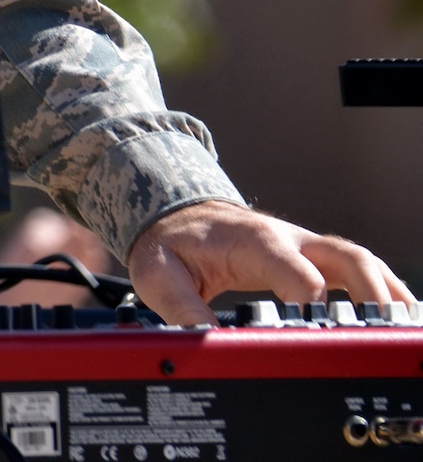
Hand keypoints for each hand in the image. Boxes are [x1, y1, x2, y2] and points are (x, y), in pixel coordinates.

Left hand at [127, 200, 412, 326]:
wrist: (175, 214)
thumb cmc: (171, 244)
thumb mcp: (159, 275)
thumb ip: (182, 309)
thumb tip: (210, 344)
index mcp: (254, 242)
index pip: (297, 271)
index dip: (314, 301)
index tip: (319, 331)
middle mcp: (287, 239)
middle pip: (344, 257)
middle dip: (370, 294)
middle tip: (380, 332)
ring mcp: (303, 246)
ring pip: (359, 260)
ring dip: (385, 291)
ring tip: (404, 328)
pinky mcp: (310, 257)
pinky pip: (357, 267)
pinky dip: (382, 288)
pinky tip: (398, 315)